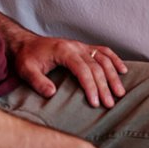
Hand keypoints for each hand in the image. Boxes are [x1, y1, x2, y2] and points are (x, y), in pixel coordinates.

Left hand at [8, 34, 128, 108]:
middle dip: (105, 86)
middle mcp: (76, 47)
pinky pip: (103, 51)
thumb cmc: (27, 57)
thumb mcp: (26, 70)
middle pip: (96, 66)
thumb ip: (38, 82)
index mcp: (64, 51)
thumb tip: (52, 93)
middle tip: (110, 104)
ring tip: (120, 93)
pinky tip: (122, 70)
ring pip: (103, 59)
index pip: (82, 70)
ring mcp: (81, 46)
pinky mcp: (84, 47)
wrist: (26, 43)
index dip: (90, 86)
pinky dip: (114, 60)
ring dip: (113, 76)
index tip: (95, 102)